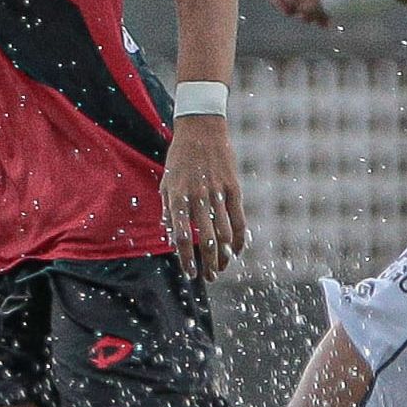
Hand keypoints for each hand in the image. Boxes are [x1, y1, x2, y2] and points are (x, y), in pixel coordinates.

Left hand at [163, 114, 244, 279]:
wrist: (201, 129)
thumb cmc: (180, 158)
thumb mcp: (166, 182)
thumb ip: (169, 210)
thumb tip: (172, 237)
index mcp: (178, 196)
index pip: (183, 235)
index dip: (186, 258)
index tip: (190, 273)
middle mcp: (198, 197)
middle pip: (207, 239)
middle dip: (208, 263)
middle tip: (209, 277)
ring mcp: (218, 192)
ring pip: (225, 232)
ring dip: (224, 255)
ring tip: (221, 268)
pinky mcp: (233, 188)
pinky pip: (239, 219)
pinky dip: (239, 238)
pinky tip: (237, 251)